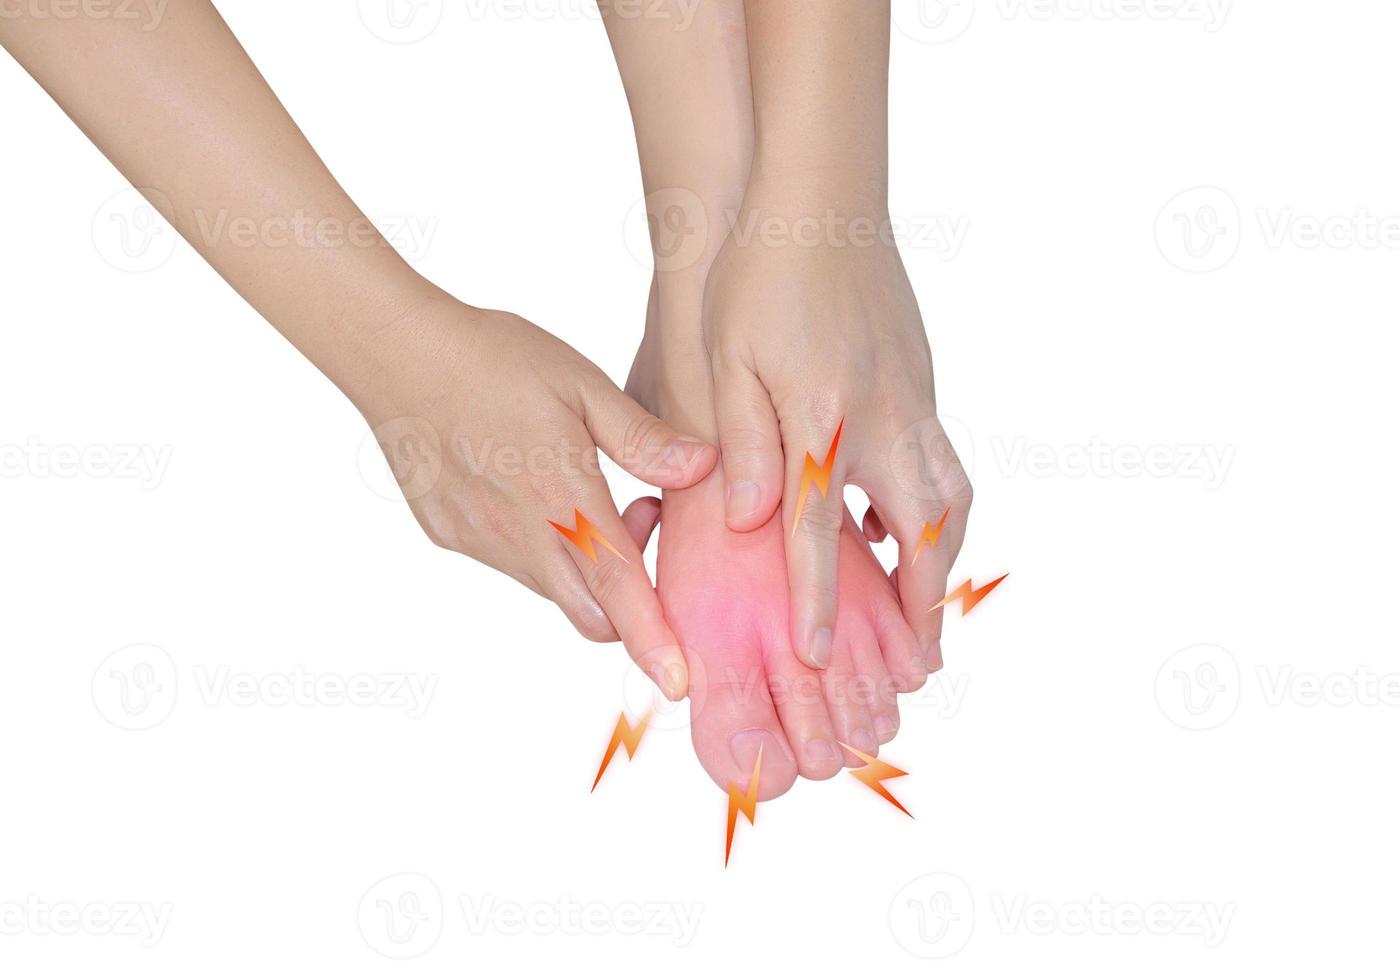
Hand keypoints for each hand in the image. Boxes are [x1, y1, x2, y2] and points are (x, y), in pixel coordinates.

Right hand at [349, 288, 716, 699]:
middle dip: (630, 600)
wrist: (395, 352)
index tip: (677, 683)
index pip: (618, 588)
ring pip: (552, 589)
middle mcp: (518, 535)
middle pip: (590, 614)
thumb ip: (642, 438)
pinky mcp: (450, 536)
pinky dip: (540, 546)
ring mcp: (479, 541)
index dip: (652, 639)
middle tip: (636, 516)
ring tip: (585, 487)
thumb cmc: (493, 357)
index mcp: (560, 498)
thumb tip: (702, 468)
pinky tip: (534, 486)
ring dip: (585, 565)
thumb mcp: (580, 384)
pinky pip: (511, 563)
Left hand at [702, 190, 971, 671]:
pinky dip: (937, 507)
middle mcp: (880, 416)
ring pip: (950, 496)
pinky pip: (943, 459)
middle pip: (919, 530)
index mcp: (821, 417)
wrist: (817, 192)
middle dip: (921, 603)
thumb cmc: (756, 273)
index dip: (817, 600)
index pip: (820, 531)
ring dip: (943, 560)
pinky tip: (902, 525)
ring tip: (931, 610)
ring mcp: (912, 396)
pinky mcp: (921, 376)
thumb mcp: (724, 358)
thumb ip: (739, 443)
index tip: (815, 658)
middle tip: (919, 661)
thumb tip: (745, 519)